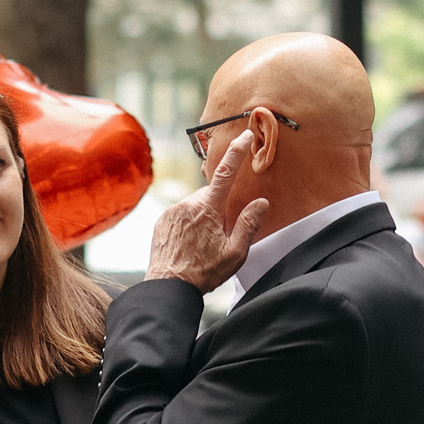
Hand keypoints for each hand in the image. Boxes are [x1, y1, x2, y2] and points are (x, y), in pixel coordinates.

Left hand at [146, 128, 270, 291]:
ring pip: (196, 204)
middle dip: (219, 206)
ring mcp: (172, 211)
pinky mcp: (162, 220)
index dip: (237, 152)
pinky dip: (189, 223)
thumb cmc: (203, 273)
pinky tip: (189, 244)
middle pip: (211, 194)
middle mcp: (188, 204)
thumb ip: (248, 224)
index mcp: (208, 209)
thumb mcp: (234, 253)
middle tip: (220, 232)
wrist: (168, 287)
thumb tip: (261, 204)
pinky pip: (181, 213)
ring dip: (203, 216)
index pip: (226, 173)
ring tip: (202, 244)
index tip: (245, 136)